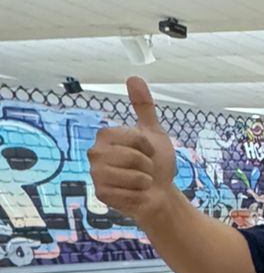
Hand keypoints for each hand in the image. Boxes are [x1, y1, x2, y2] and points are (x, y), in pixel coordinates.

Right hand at [87, 76, 178, 221]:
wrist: (160, 193)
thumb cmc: (156, 163)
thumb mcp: (153, 132)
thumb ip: (143, 106)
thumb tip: (134, 76)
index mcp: (105, 135)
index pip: (134, 137)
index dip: (148, 146)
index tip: (147, 151)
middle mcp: (95, 153)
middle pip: (132, 157)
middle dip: (147, 165)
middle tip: (145, 168)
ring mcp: (96, 174)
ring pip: (131, 176)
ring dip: (144, 181)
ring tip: (141, 181)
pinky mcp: (101, 194)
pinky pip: (128, 193)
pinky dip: (139, 195)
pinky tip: (136, 194)